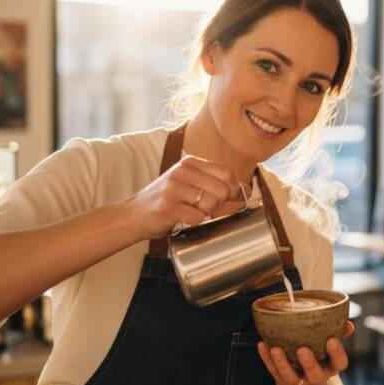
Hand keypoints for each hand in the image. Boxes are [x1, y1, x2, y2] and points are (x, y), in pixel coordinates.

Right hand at [126, 155, 240, 239]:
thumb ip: (215, 183)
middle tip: (209, 210)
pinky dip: (196, 222)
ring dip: (208, 213)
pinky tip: (185, 219)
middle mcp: (182, 171)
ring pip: (211, 203)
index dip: (234, 191)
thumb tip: (248, 191)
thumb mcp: (190, 183)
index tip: (228, 200)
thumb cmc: (168, 200)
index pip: (227, 174)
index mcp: (190, 162)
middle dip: (221, 204)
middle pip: (222, 190)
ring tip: (195, 212)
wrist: (135, 214)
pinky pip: (197, 217)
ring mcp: (174, 188)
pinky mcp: (168, 206)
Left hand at [257, 321, 354, 384]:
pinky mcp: (282, 380)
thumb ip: (338, 333)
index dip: (337, 354)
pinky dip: (267, 359)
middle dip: (309, 364)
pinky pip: (273, 372)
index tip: (332, 341)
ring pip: (291, 378)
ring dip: (282, 364)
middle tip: (302, 349)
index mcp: (331, 367)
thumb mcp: (329, 346)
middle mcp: (317, 377)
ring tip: (275, 349)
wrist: (303, 377)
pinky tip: (262, 345)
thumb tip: (348, 323)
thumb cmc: (319, 352)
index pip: (339, 363)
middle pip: (316, 376)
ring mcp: (299, 381)